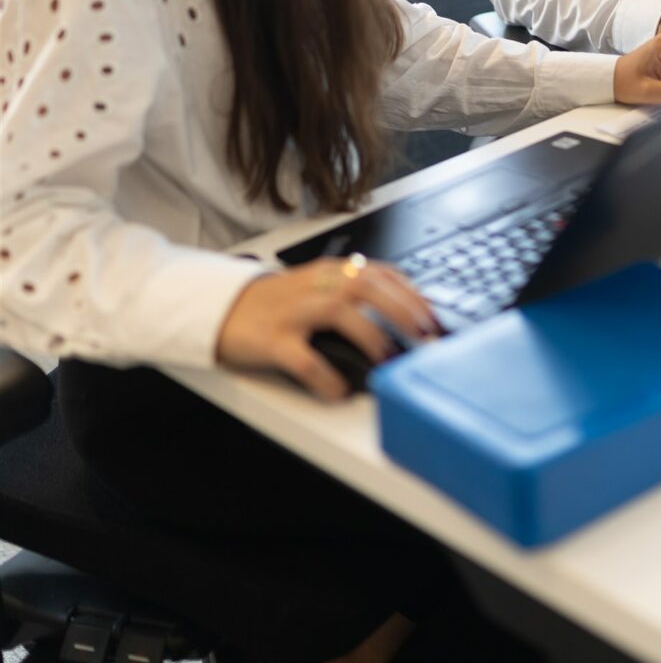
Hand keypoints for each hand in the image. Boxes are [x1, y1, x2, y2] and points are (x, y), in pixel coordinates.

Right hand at [216, 257, 438, 399]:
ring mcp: (293, 312)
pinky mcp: (272, 340)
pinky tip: (340, 390)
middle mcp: (315, 286)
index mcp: (331, 272)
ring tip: (389, 359)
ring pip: (339, 311)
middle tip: (426, 336)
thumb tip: (408, 313)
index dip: (413, 294)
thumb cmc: (279, 303)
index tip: (436, 317)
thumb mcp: (319, 287)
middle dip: (402, 309)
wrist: (223, 309)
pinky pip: (303, 358)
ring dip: (370, 334)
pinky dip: (325, 375)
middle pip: (366, 285)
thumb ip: (356, 292)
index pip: (381, 273)